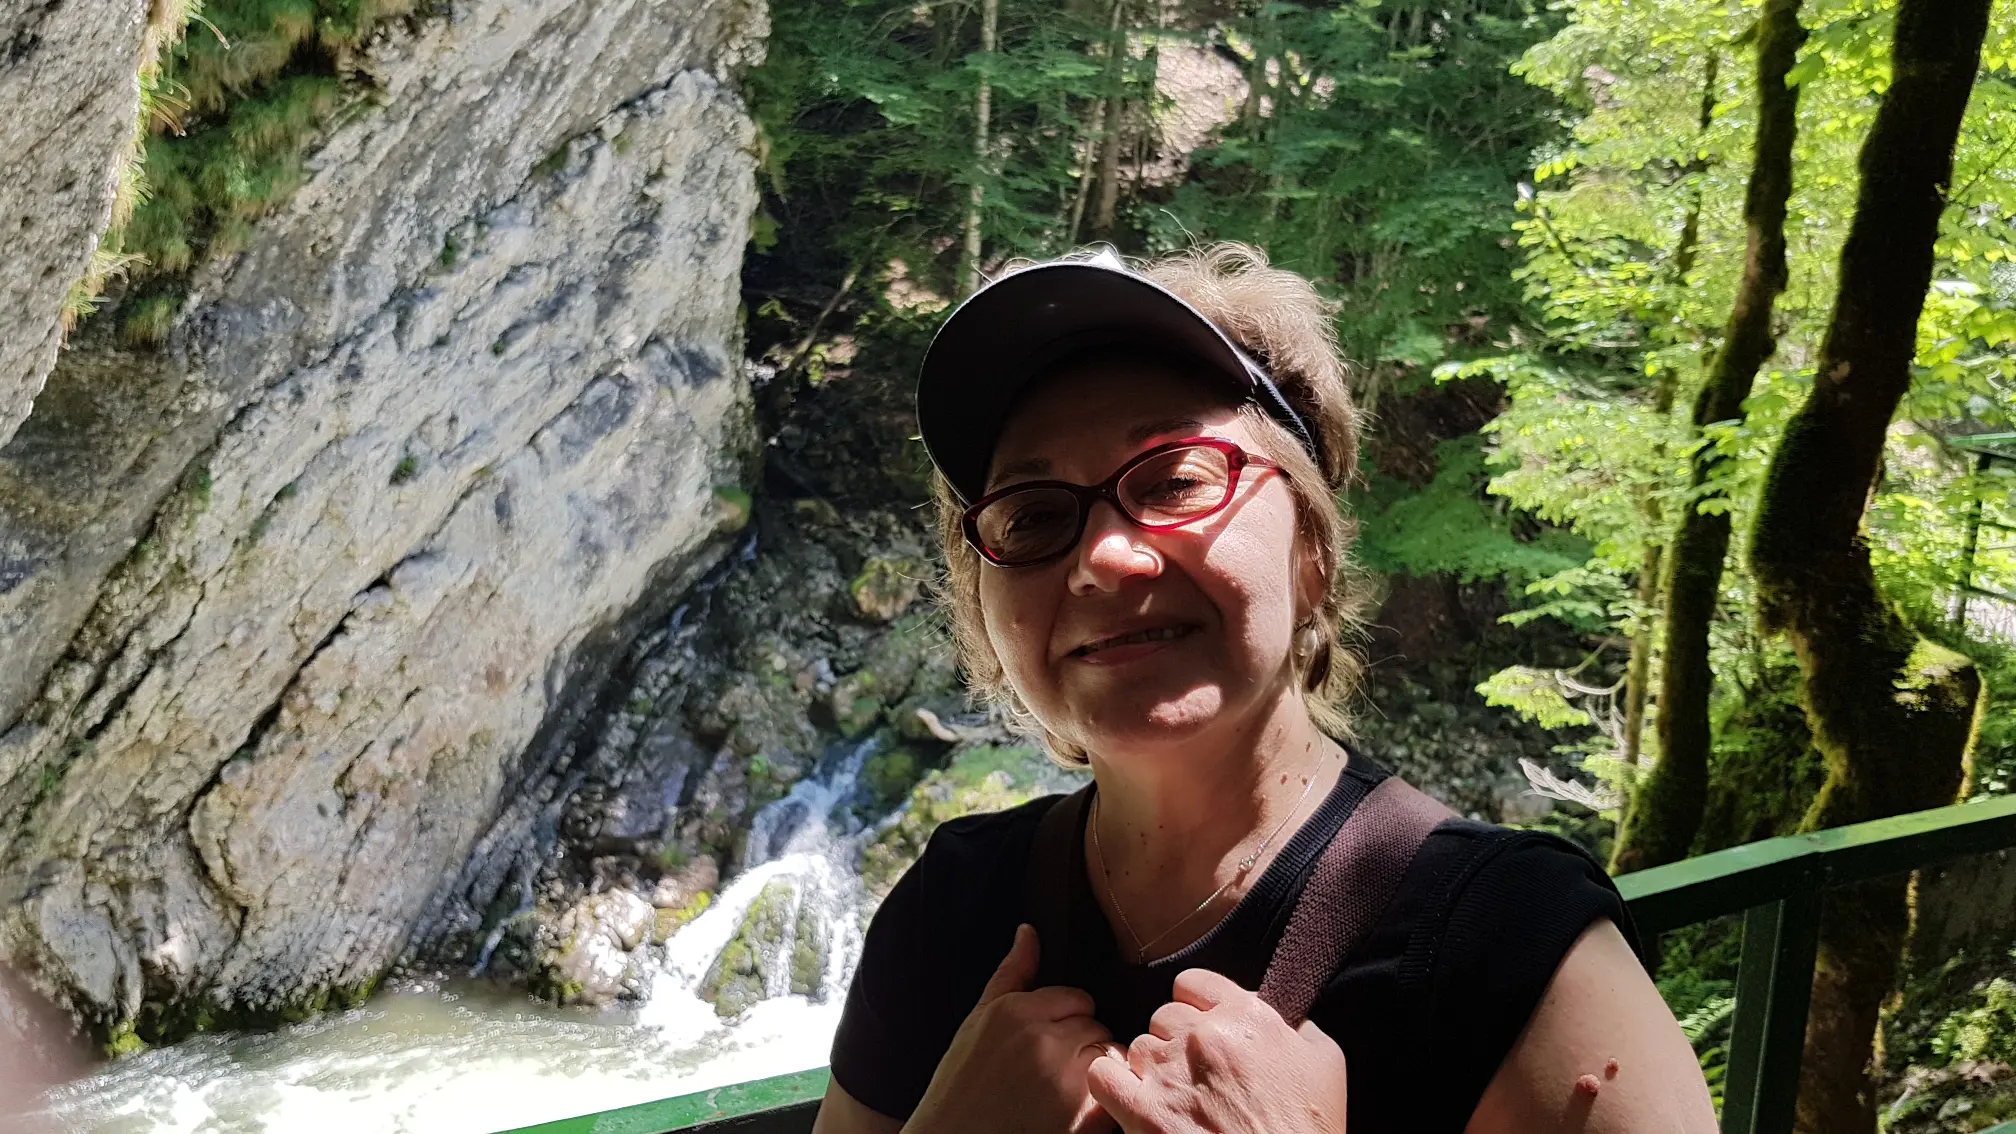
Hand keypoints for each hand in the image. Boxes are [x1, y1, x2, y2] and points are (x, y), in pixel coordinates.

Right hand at [905, 923, 1116, 1133]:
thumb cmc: (962, 1085)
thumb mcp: (978, 1022)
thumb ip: (1011, 974)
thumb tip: (1029, 931)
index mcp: (1017, 1011)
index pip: (1078, 998)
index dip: (1067, 1021)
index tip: (1049, 1044)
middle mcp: (1045, 1039)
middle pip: (1096, 1026)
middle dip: (1083, 1045)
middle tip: (1054, 1072)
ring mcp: (1067, 1078)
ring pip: (1111, 1055)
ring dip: (1096, 1071)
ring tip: (1064, 1091)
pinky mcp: (1084, 1115)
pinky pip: (1115, 1091)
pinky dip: (1104, 1101)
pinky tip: (1075, 1111)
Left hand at [1086, 968, 1347, 1133]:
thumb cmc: (1308, 1131)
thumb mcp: (1326, 1064)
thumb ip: (1299, 1026)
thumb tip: (1282, 1014)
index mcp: (1247, 1018)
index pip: (1195, 983)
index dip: (1197, 1005)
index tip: (1202, 1026)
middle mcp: (1204, 1038)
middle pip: (1165, 1015)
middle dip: (1177, 1042)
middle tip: (1197, 1075)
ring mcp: (1169, 1073)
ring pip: (1138, 1046)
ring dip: (1151, 1068)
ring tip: (1175, 1098)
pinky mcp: (1143, 1113)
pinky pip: (1103, 1076)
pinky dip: (1111, 1083)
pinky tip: (1128, 1096)